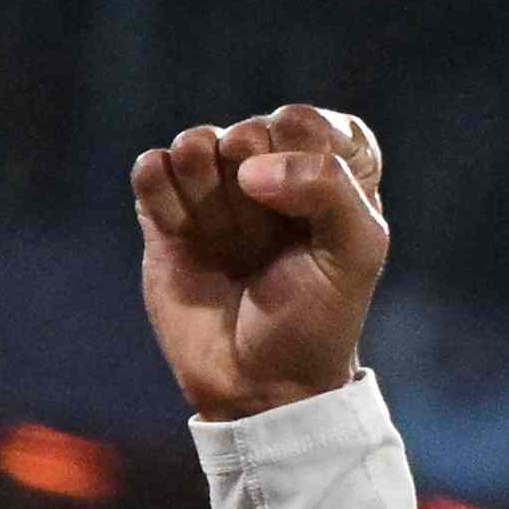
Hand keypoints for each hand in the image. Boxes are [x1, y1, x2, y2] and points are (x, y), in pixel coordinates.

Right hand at [131, 103, 390, 422]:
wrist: (259, 386)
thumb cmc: (317, 320)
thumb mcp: (358, 251)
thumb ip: (328, 184)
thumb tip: (247, 166)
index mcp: (327, 164)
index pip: (303, 122)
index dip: (300, 171)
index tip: (308, 222)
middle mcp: (268, 165)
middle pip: (246, 133)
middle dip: (254, 195)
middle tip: (265, 247)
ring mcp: (213, 186)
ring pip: (194, 144)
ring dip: (210, 202)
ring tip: (228, 246)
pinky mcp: (164, 210)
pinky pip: (151, 169)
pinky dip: (164, 200)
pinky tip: (185, 238)